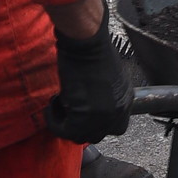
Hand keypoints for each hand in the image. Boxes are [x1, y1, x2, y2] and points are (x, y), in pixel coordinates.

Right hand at [45, 0, 135, 142]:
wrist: (86, 41)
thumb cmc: (93, 50)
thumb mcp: (107, 78)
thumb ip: (103, 97)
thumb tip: (89, 107)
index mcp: (125, 100)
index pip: (116, 127)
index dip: (96, 124)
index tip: (82, 115)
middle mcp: (118, 111)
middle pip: (97, 135)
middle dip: (79, 125)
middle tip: (66, 111)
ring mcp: (102, 116)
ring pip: (79, 136)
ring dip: (65, 124)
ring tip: (58, 104)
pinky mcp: (84, 116)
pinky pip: (64, 131)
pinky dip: (53, 121)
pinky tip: (52, 104)